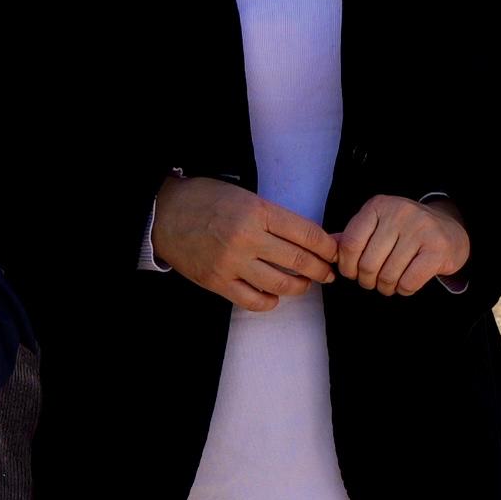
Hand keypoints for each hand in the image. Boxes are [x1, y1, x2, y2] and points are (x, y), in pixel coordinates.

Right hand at [152, 173, 337, 311]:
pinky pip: (253, 301)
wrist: (166, 213)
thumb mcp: (246, 197)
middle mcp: (246, 238)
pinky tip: (274, 295)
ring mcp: (231, 263)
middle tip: (328, 274)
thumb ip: (276, 218)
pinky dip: (270, 301)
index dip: (327, 247)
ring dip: (299, 287)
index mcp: (257, 212)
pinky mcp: (216, 282)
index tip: (334, 253)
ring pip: (280, 285)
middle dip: (320, 270)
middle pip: (298, 261)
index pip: (306, 233)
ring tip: (304, 284)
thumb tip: (314, 237)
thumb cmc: (208, 200)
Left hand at [334, 194, 470, 296]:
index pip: (350, 243)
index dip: (347, 266)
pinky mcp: (437, 249)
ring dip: (386, 287)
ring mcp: (421, 229)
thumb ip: (353, 237)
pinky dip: (404, 290)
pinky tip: (407, 283)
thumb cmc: (407, 232)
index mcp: (379, 205)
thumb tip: (328, 250)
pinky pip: (409, 282)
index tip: (352, 273)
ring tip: (390, 283)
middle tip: (374, 282)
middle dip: (367, 281)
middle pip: (368, 263)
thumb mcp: (378, 227)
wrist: (450, 231)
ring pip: (388, 275)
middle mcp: (400, 213)